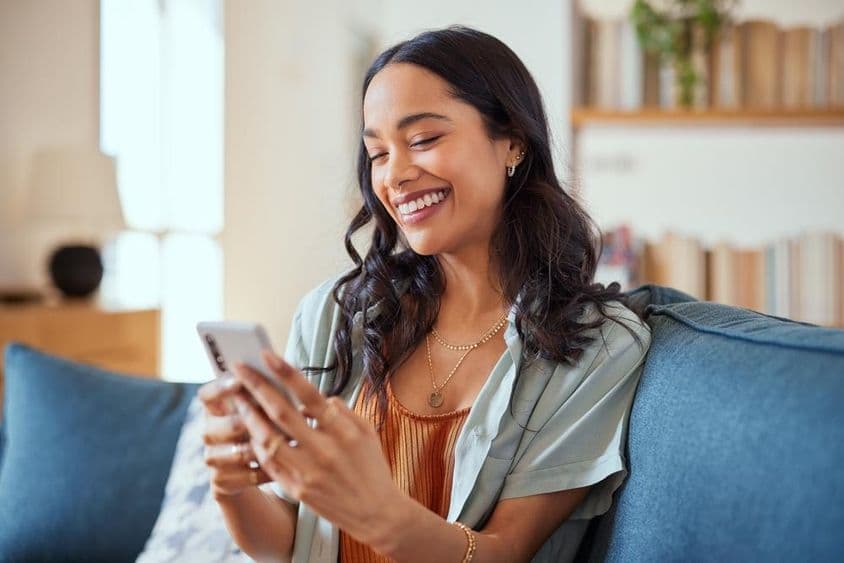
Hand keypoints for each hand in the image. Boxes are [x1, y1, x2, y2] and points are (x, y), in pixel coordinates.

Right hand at [197, 374, 272, 499]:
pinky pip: (239, 477)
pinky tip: (279, 469)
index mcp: (218, 409)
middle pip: (210, 428)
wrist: (255, 470)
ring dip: (251, 450)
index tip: (239, 381)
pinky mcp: (221, 482)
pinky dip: (260, 473)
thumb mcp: (266, 411)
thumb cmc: (266, 428)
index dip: (219, 389)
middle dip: (235, 424)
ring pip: (226, 455)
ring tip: (275, 447)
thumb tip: (287, 374)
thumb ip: (269, 395)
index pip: (205, 395)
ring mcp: (214, 458)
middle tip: (256, 421)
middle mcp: (211, 432)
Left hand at [231, 350, 405, 546]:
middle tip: (239, 369)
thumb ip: (341, 410)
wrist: (377, 513)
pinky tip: (250, 431)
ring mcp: (307, 471)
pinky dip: (257, 445)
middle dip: (257, 387)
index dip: (285, 372)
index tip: (266, 355)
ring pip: (267, 439)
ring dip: (249, 416)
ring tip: (238, 399)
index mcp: (342, 430)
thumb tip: (315, 398)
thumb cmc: (372, 467)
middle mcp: (322, 449)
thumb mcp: (366, 431)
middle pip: (281, 412)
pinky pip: (269, 463)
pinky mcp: (297, 489)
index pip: (308, 394)